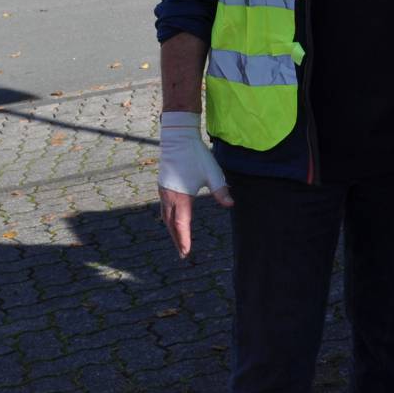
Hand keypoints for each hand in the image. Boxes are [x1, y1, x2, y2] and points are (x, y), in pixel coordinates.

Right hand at [159, 111, 232, 258]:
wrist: (177, 138)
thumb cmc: (195, 155)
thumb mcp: (212, 173)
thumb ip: (220, 190)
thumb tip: (230, 204)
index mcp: (181, 197)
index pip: (181, 224)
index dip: (184, 239)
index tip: (186, 252)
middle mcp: (169, 197)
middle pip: (171, 224)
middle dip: (177, 239)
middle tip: (183, 254)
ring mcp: (163, 191)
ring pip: (165, 217)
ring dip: (172, 230)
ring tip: (178, 240)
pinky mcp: (163, 185)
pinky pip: (164, 208)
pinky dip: (168, 219)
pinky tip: (172, 220)